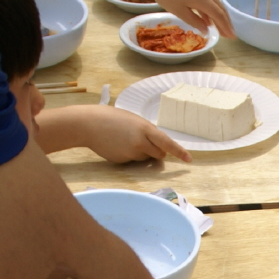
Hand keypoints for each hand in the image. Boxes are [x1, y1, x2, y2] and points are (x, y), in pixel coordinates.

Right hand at [44, 104, 190, 163]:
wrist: (88, 124)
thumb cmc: (111, 118)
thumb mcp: (133, 120)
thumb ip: (146, 131)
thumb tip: (156, 145)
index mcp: (145, 128)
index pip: (167, 143)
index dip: (179, 152)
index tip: (189, 160)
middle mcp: (141, 142)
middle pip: (159, 154)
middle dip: (157, 152)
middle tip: (143, 142)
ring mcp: (131, 153)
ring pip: (144, 158)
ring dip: (140, 152)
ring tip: (124, 140)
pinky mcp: (122, 161)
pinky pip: (132, 161)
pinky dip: (128, 155)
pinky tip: (116, 145)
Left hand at [136, 0, 233, 36]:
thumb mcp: (179, 11)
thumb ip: (195, 21)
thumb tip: (207, 30)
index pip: (219, 15)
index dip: (226, 27)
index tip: (232, 37)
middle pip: (220, 9)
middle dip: (226, 22)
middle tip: (230, 34)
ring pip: (215, 3)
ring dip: (219, 16)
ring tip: (221, 28)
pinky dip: (211, 10)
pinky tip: (208, 18)